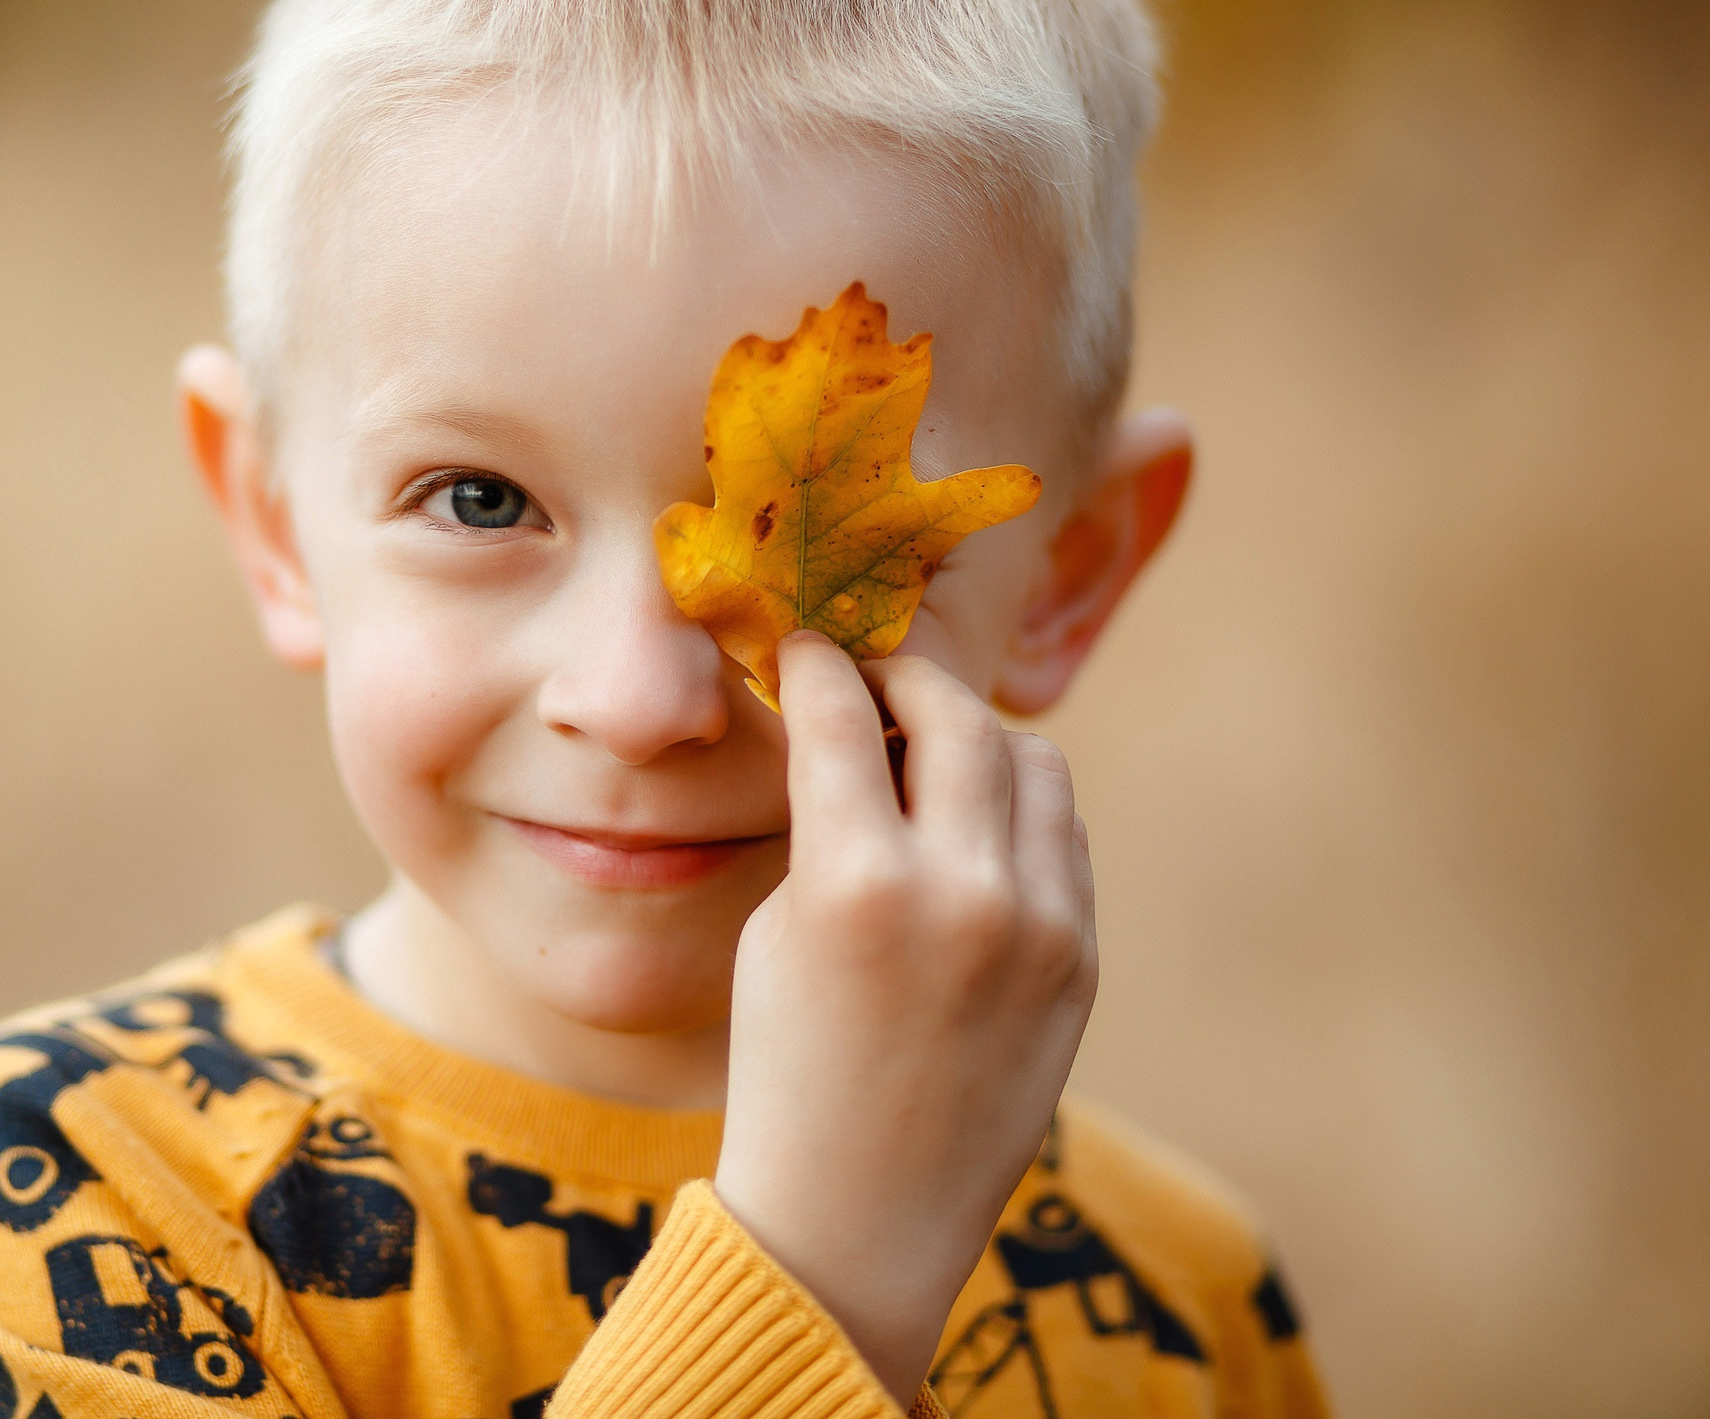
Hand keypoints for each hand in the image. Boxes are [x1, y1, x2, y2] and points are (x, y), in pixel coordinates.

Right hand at [713, 633, 1097, 1399]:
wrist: (860, 1214)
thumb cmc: (790, 1069)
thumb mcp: (779, 929)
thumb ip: (828, 823)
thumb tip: (862, 727)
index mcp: (857, 885)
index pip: (845, 717)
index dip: (820, 664)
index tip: (808, 648)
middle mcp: (963, 893)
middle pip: (956, 716)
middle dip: (906, 680)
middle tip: (872, 682)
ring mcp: (1039, 926)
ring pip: (1031, 761)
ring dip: (974, 735)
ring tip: (926, 752)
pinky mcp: (1082, 959)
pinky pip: (1062, 834)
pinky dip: (1017, 804)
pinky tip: (970, 821)